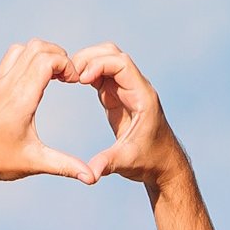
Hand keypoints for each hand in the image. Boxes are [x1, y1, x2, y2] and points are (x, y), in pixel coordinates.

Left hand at [0, 41, 97, 193]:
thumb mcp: (33, 162)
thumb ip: (65, 166)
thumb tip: (92, 178)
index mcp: (20, 98)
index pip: (47, 60)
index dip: (67, 64)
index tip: (74, 81)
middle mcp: (6, 85)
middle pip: (36, 47)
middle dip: (58, 55)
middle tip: (67, 76)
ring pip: (20, 50)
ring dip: (40, 55)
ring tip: (51, 76)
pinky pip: (7, 62)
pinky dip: (25, 62)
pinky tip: (31, 85)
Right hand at [66, 43, 186, 189]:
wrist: (162, 164)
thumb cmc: (149, 161)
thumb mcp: (127, 162)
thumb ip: (108, 163)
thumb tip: (90, 174)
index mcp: (142, 96)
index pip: (122, 64)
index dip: (99, 65)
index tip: (81, 79)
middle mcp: (136, 87)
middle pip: (113, 54)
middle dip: (90, 57)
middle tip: (68, 72)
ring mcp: (126, 90)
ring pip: (106, 60)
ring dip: (87, 62)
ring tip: (67, 76)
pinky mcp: (117, 96)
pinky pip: (101, 75)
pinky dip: (87, 73)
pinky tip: (73, 81)